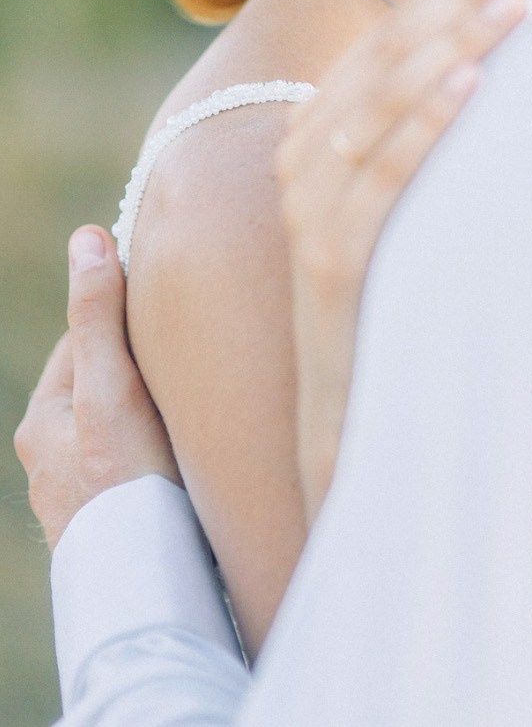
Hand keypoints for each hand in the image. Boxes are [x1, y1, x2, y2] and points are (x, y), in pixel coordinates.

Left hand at [14, 226, 181, 551]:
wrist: (144, 588)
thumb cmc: (127, 482)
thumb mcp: (112, 386)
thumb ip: (99, 315)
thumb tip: (86, 238)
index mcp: (42, 422)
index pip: (85, 344)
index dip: (127, 322)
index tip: (169, 312)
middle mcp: (51, 462)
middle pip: (101, 389)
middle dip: (140, 373)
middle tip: (190, 363)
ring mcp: (80, 499)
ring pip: (118, 433)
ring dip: (150, 420)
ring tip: (194, 414)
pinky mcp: (112, 526)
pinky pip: (134, 473)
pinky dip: (157, 461)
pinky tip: (187, 467)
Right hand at [276, 0, 531, 519]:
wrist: (358, 409)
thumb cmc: (408, 285)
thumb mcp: (424, 194)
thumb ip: (444, 125)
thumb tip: (525, 53)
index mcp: (326, 122)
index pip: (396, 32)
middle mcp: (307, 152)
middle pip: (392, 52)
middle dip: (466, 0)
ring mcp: (309, 204)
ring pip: (384, 100)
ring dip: (454, 44)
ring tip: (515, 6)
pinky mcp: (326, 257)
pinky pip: (379, 177)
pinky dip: (424, 124)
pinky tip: (470, 84)